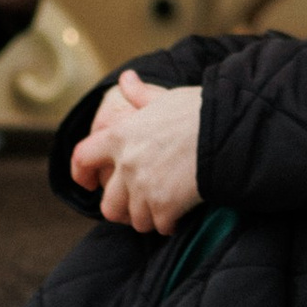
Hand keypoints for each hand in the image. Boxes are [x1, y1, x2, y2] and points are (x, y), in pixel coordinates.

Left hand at [69, 69, 203, 234]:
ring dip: (148, 217)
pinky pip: (160, 227)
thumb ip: (140, 95)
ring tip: (163, 209)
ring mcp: (143, 188)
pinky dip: (170, 224)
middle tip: (137, 206)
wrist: (226, 132)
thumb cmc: (198, 111)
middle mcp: (127, 164)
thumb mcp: (165, 98)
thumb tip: (126, 79)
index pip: (82, 157)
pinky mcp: (164, 206)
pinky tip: (180, 215)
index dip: (80, 173)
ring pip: (135, 219)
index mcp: (121, 135)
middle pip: (108, 204)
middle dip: (122, 209)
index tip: (87, 184)